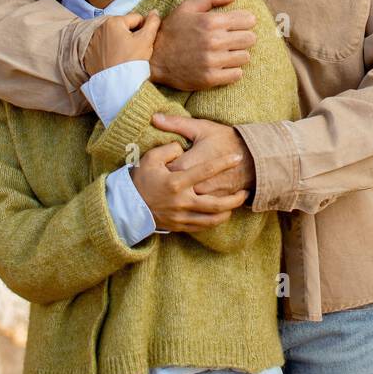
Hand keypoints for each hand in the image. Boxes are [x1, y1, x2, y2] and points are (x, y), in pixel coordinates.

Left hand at [84, 10, 160, 74]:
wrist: (115, 85)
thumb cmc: (131, 60)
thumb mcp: (146, 40)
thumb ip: (153, 23)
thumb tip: (155, 12)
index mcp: (113, 21)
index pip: (136, 19)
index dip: (144, 30)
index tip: (144, 43)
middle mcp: (100, 28)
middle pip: (124, 28)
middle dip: (131, 36)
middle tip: (136, 51)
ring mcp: (93, 41)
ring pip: (115, 37)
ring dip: (121, 43)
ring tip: (126, 57)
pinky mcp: (90, 53)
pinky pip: (105, 47)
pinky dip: (111, 51)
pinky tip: (117, 61)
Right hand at [130, 141, 249, 231]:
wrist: (127, 206)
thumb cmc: (140, 179)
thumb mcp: (150, 158)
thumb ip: (168, 149)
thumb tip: (181, 146)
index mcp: (176, 182)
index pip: (205, 170)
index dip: (223, 163)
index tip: (237, 157)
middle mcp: (181, 201)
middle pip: (216, 203)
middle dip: (234, 198)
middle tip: (245, 190)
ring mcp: (181, 216)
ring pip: (212, 218)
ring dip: (228, 212)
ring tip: (237, 203)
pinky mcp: (179, 226)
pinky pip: (203, 226)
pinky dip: (215, 221)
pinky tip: (222, 214)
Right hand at [149, 0, 256, 89]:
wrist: (153, 59)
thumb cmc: (171, 30)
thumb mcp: (186, 8)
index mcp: (210, 21)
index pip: (247, 20)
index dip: (246, 21)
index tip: (240, 24)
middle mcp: (214, 41)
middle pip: (250, 38)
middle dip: (244, 37)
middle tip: (234, 39)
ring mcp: (213, 61)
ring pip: (245, 56)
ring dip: (238, 54)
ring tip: (227, 52)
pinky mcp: (210, 78)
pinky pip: (237, 74)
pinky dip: (233, 70)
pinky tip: (223, 65)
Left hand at [150, 113, 255, 196]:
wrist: (255, 158)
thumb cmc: (227, 140)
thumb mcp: (202, 128)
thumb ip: (177, 123)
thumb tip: (154, 117)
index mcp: (188, 165)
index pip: (164, 169)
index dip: (162, 166)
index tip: (163, 161)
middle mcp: (195, 184)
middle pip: (172, 187)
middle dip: (169, 180)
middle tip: (169, 174)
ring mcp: (205, 196)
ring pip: (185, 199)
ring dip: (181, 192)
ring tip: (179, 186)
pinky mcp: (214, 203)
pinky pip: (199, 206)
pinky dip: (194, 200)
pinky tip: (192, 194)